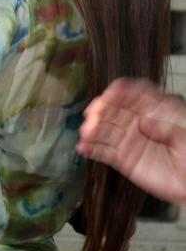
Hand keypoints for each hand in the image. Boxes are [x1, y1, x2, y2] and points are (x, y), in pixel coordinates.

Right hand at [77, 78, 185, 204]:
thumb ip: (167, 129)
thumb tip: (144, 123)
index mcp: (156, 110)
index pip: (135, 93)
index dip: (121, 91)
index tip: (110, 94)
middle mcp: (139, 121)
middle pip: (115, 109)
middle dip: (101, 109)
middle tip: (93, 114)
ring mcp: (129, 140)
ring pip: (106, 130)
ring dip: (93, 129)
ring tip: (86, 133)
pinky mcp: (123, 159)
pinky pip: (104, 152)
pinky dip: (91, 149)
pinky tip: (83, 148)